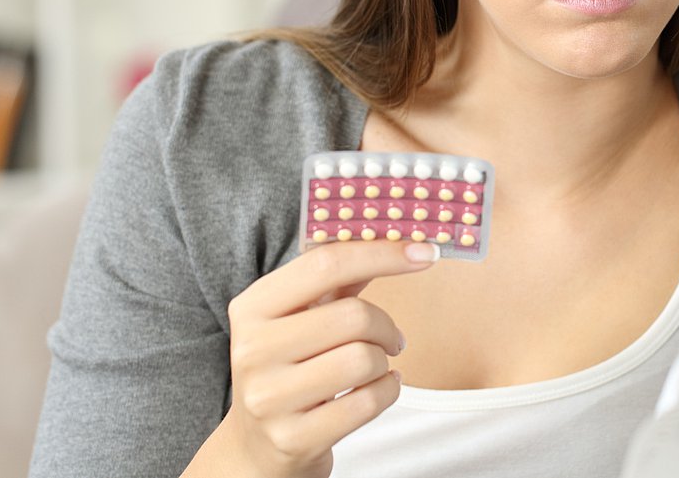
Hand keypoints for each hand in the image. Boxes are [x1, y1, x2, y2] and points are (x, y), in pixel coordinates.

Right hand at [213, 240, 439, 477]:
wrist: (258, 445)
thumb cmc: (291, 365)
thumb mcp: (301, 316)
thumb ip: (338, 276)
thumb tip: (395, 234)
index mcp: (253, 307)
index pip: (325, 263)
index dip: (382, 253)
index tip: (426, 251)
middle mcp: (252, 350)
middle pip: (353, 315)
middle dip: (386, 326)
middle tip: (391, 338)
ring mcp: (269, 398)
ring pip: (364, 360)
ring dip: (385, 361)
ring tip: (376, 366)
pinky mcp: (292, 438)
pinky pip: (368, 402)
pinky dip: (388, 391)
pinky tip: (379, 388)